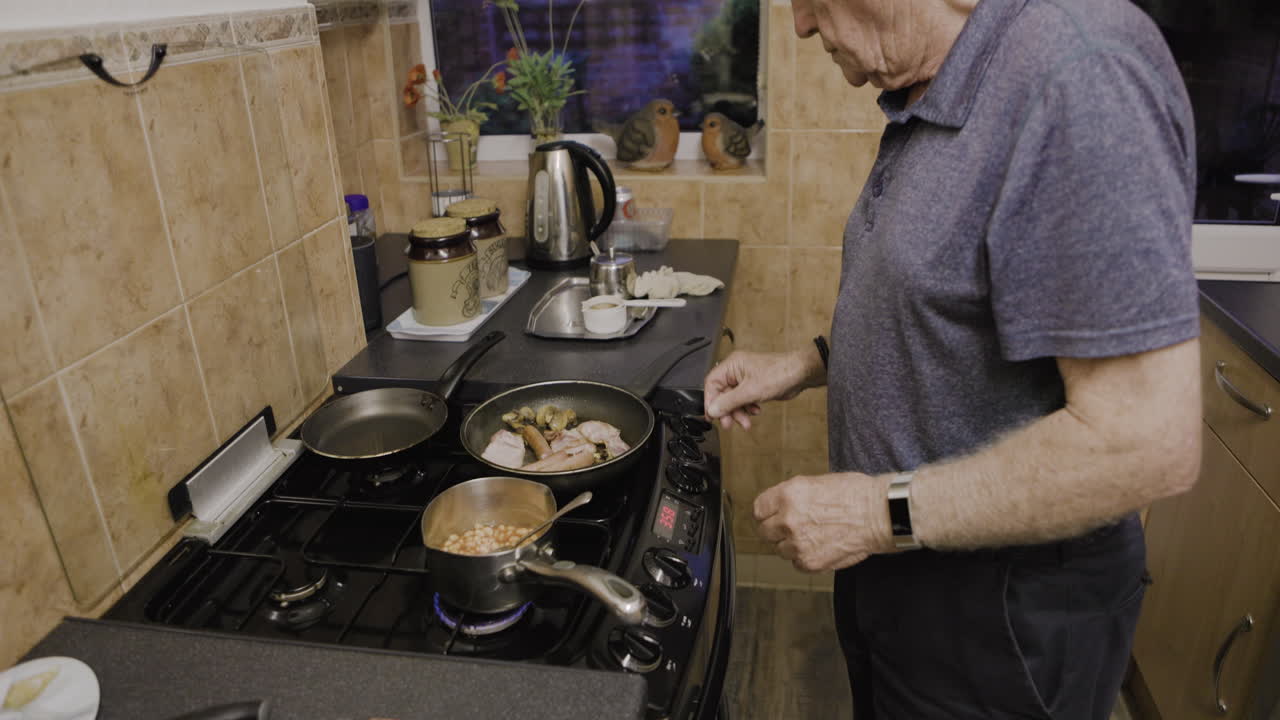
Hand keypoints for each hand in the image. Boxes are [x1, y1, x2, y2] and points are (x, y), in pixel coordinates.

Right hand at [704, 349, 822, 429]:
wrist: (800, 374)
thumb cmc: (779, 373)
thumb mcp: (750, 391)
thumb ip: (729, 402)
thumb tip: (713, 409)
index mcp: (732, 365)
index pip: (712, 384)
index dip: (710, 401)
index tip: (712, 415)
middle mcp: (737, 370)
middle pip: (722, 394)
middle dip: (727, 410)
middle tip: (729, 423)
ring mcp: (745, 378)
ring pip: (733, 399)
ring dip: (738, 412)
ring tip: (745, 422)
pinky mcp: (754, 386)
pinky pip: (744, 400)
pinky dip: (747, 408)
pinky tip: (755, 411)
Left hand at [754, 472, 896, 571]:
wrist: (879, 514)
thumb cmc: (855, 494)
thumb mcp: (816, 482)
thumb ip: (792, 497)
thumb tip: (778, 507)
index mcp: (788, 495)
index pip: (759, 509)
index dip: (768, 513)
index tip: (773, 516)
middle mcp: (788, 519)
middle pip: (764, 532)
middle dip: (777, 530)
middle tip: (794, 528)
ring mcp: (797, 543)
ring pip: (780, 550)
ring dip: (792, 545)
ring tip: (814, 536)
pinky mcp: (809, 562)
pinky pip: (796, 564)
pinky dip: (806, 558)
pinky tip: (822, 546)